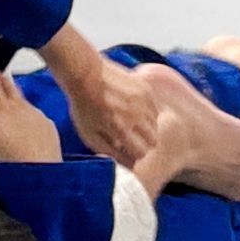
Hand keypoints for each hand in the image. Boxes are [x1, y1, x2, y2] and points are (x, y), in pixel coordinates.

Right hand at [0, 56, 62, 163]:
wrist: (43, 175)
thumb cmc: (10, 161)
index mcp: (1, 106)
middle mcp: (19, 103)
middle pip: (2, 79)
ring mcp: (35, 112)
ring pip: (17, 93)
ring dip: (4, 87)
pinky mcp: (45, 122)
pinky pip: (29, 108)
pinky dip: (18, 107)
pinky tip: (16, 118)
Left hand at [41, 26, 161, 167]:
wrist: (85, 74)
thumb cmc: (84, 106)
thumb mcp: (90, 135)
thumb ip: (110, 152)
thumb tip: (128, 166)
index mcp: (121, 129)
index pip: (141, 153)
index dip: (133, 154)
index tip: (126, 150)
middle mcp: (136, 116)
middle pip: (153, 141)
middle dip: (142, 143)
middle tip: (128, 137)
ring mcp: (143, 101)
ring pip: (155, 125)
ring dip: (145, 128)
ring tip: (128, 121)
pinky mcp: (145, 89)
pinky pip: (154, 109)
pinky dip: (146, 113)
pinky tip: (131, 109)